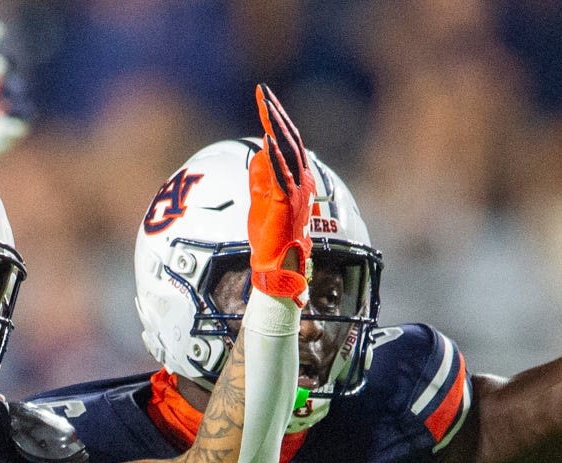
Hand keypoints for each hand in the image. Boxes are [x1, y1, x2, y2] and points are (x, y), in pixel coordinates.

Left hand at [248, 85, 311, 302]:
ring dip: (275, 126)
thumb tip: (259, 154)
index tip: (265, 100)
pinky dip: (275, 155)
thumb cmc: (270, 240)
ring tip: (264, 105)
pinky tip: (266, 138)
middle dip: (276, 114)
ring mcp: (296, 192)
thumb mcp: (262, 202)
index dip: (278, 120)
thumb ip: (262, 179)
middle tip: (263, 93)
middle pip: (290, 139)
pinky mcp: (287, 204)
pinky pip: (281, 175)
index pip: (289, 143)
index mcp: (297, 180)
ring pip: (287, 152)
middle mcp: (302, 181)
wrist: (279, 270)